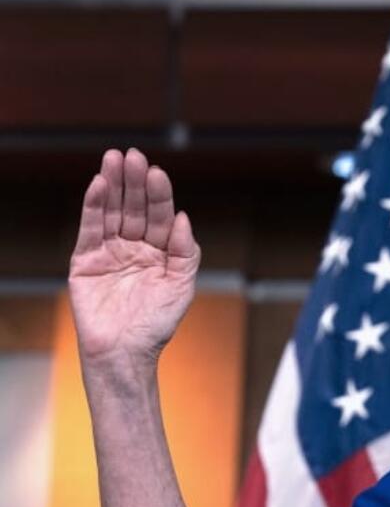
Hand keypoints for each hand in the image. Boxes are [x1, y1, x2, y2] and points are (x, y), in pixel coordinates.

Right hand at [69, 148, 200, 366]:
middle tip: (133, 154)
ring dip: (112, 185)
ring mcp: (110, 251)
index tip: (157, 171)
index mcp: (161, 250)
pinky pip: (90, 229)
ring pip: (111, 211)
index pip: (160, 215)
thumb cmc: (157, 323)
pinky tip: (97, 184)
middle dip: (134, 181)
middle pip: (134, 207)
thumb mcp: (182, 285)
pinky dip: (93, 206)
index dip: (158, 194)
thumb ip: (186, 251)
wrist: (126, 352)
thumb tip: (184, 217)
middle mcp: (135, 246)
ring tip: (113, 158)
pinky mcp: (85, 260)